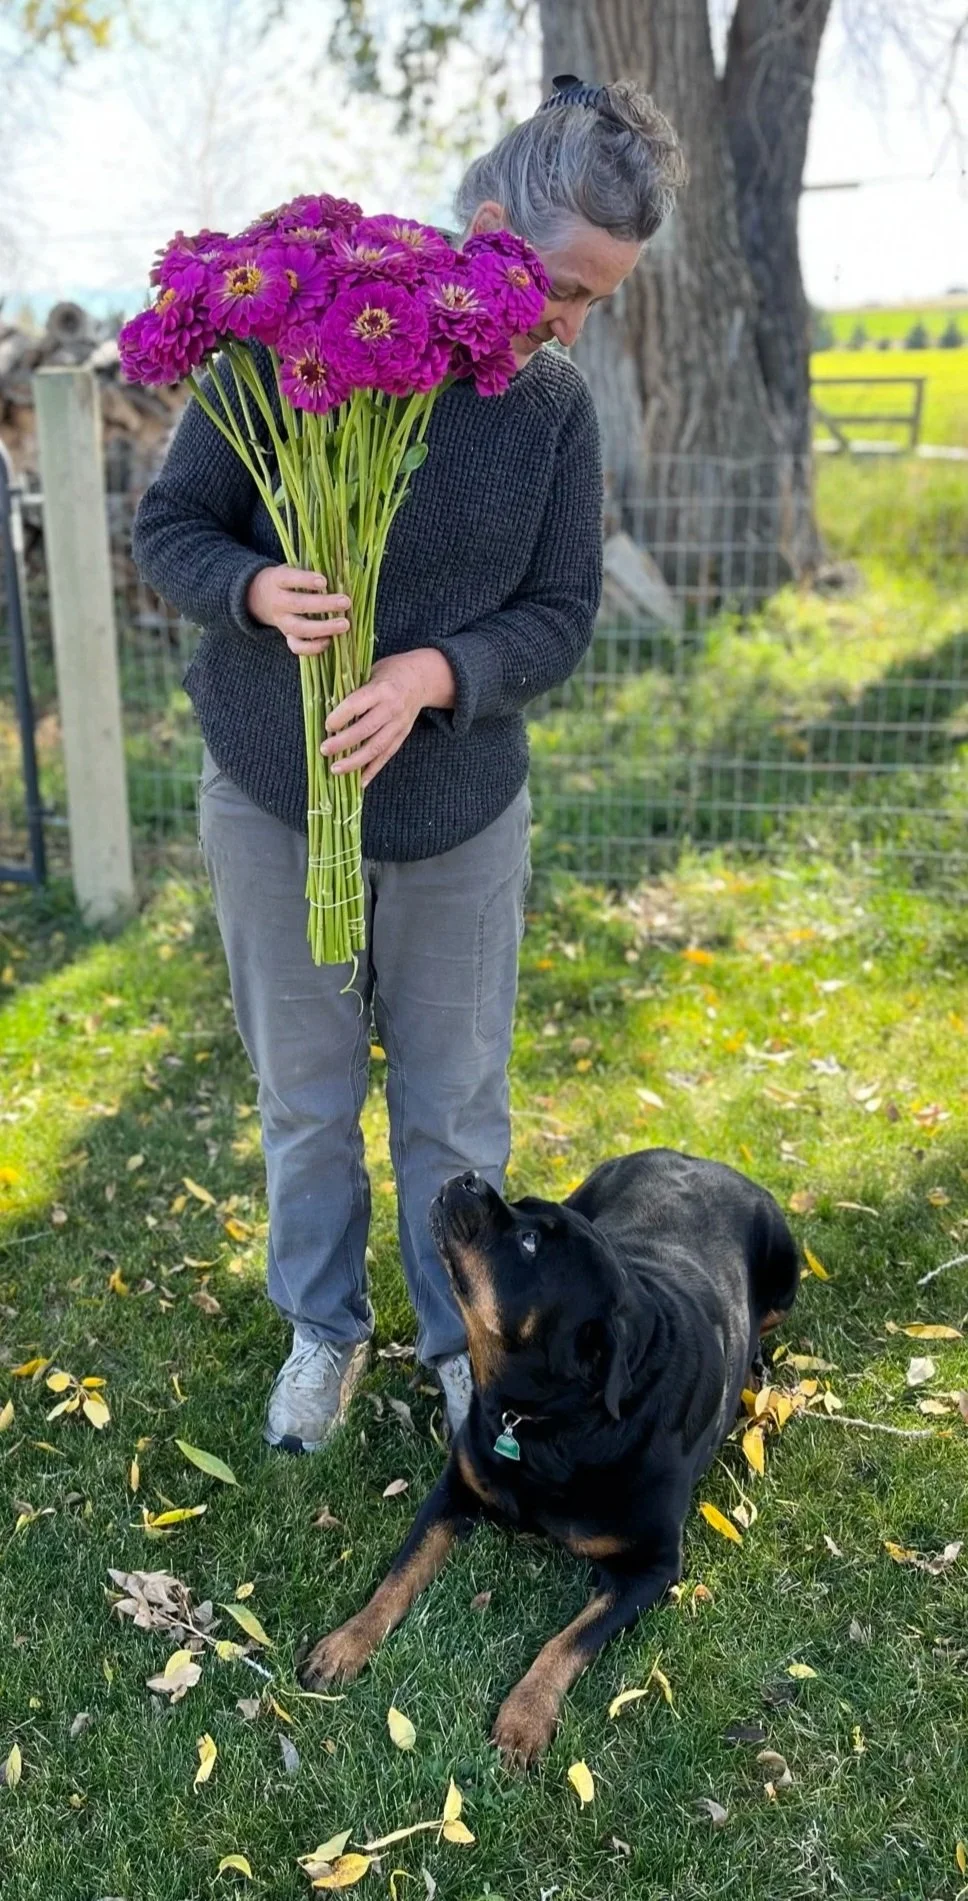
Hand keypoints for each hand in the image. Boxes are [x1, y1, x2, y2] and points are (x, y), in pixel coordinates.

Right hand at [246, 565, 349, 655]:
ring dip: (324, 628)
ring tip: (345, 624)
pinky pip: (297, 647)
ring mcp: (282, 622)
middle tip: (345, 602)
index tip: (324, 581)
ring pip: (300, 628)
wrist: (260, 598)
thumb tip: (340, 575)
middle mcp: (278, 602)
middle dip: (324, 604)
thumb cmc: (287, 580)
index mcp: (277, 580)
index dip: (305, 580)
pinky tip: (330, 641)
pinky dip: (313, 647)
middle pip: (299, 605)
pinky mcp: (287, 636)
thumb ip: (311, 569)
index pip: (289, 579)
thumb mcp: (292, 568)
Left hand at [322, 650, 455, 787]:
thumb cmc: (391, 673)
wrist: (423, 679)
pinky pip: (386, 756)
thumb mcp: (372, 671)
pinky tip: (359, 782)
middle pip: (366, 730)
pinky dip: (372, 770)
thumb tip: (326, 706)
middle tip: (324, 750)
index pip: (357, 704)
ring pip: (376, 747)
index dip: (341, 716)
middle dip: (343, 742)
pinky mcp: (402, 736)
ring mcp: (398, 725)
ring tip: (335, 770)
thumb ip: (354, 688)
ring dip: (355, 762)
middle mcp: (392, 709)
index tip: (327, 725)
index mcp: (382, 689)